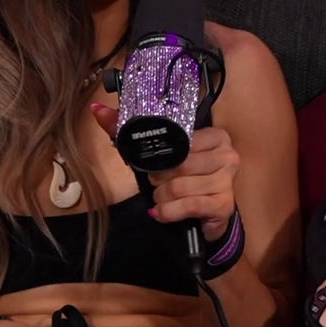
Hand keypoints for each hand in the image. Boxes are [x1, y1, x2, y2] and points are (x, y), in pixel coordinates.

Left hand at [92, 105, 240, 240]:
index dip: (160, 157)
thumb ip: (127, 130)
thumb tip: (98, 109)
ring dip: (162, 197)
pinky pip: (186, 205)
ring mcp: (228, 180)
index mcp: (215, 135)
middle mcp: (227, 154)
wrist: (206, 217)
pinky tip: (162, 212)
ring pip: (178, 187)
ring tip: (164, 198)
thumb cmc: (183, 180)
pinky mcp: (224, 204)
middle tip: (160, 183)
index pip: (179, 140)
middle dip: (159, 179)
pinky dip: (167, 212)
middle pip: (178, 165)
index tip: (157, 165)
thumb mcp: (159, 154)